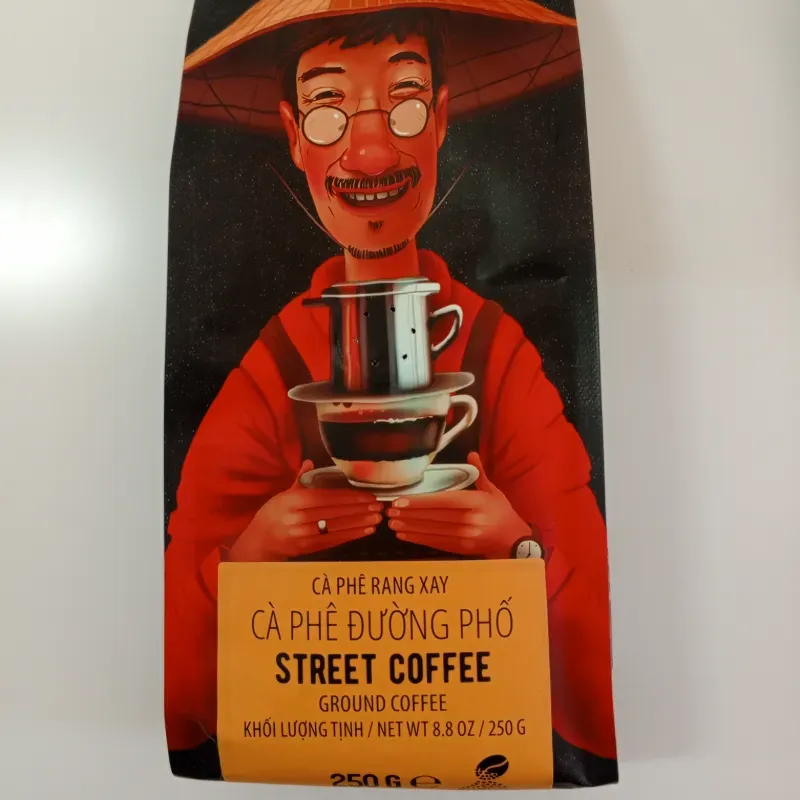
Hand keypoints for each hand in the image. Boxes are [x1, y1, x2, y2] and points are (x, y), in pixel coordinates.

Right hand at [229, 460, 381, 561]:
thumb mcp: (284, 494)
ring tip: (376, 519)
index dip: (349, 497)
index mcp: (293, 501)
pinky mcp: (308, 548)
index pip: (327, 497)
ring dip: (359, 523)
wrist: (260, 541)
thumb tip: (310, 462)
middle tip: (379, 506)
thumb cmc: (273, 514)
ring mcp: (303, 535)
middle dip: (359, 510)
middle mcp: (299, 518)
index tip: (368, 496)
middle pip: (335, 512)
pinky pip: (333, 541)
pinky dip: (351, 535)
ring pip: (337, 528)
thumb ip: (300, 480)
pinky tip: (364, 531)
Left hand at [386, 453, 528, 558]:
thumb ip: (480, 473)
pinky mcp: (461, 549)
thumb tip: (471, 453)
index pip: (444, 501)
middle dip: (410, 514)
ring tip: (393, 524)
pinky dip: (420, 539)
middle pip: (435, 517)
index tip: (402, 501)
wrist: (513, 540)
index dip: (421, 502)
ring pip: (433, 531)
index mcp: (476, 502)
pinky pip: (437, 543)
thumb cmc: (501, 512)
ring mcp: (465, 536)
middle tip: (390, 512)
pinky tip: (406, 535)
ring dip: (411, 528)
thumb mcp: (492, 490)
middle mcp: (470, 520)